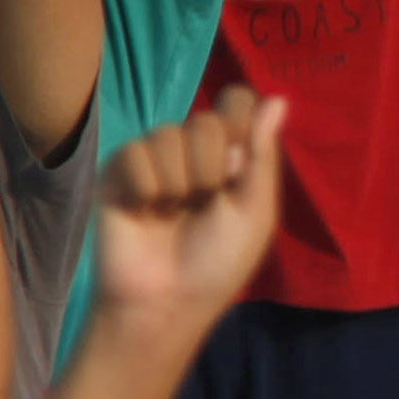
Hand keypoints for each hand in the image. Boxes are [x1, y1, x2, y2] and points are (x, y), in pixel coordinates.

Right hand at [81, 84, 292, 336]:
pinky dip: (146, 188)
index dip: (240, 128)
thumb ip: (262, 154)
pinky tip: (144, 212)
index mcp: (230, 154)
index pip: (240, 101)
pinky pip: (136, 154)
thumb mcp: (255, 212)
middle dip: (212, 169)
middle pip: (208, 121)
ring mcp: (154, 157)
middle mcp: (192, 149)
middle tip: (203, 205)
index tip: (238, 169)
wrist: (166, 300)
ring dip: (179, 184)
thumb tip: (279, 98)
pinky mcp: (118, 170)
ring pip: (169, 135)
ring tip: (171, 214)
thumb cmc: (218, 262)